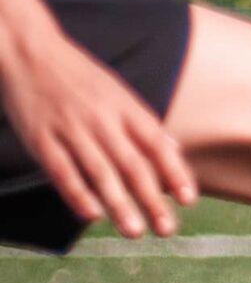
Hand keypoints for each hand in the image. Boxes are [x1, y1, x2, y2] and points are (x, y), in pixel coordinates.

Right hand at [0, 20, 195, 238]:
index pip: (158, 144)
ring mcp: (70, 129)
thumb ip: (144, 123)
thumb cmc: (79, 76)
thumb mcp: (118, 91)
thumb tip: (176, 150)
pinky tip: (92, 214)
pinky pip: (62, 170)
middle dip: (152, 199)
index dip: (175, 172)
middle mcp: (102, 119)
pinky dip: (77, 193)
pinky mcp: (40, 138)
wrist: (29, 51)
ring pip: (100, 172)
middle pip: (133, 164)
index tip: (189, 199)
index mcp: (126, 107)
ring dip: (119, 204)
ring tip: (135, 231)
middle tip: (167, 229)